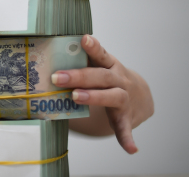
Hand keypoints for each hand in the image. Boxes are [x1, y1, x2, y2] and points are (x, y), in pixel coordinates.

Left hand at [51, 35, 153, 153]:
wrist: (141, 95)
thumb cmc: (109, 77)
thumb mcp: (100, 65)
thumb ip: (80, 61)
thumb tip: (47, 55)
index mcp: (110, 65)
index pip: (101, 53)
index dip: (93, 47)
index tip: (84, 39)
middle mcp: (119, 79)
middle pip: (101, 75)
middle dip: (79, 76)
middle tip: (57, 77)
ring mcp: (124, 98)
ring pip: (112, 96)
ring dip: (94, 97)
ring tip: (76, 97)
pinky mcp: (126, 117)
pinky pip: (126, 128)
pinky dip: (128, 138)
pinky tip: (130, 149)